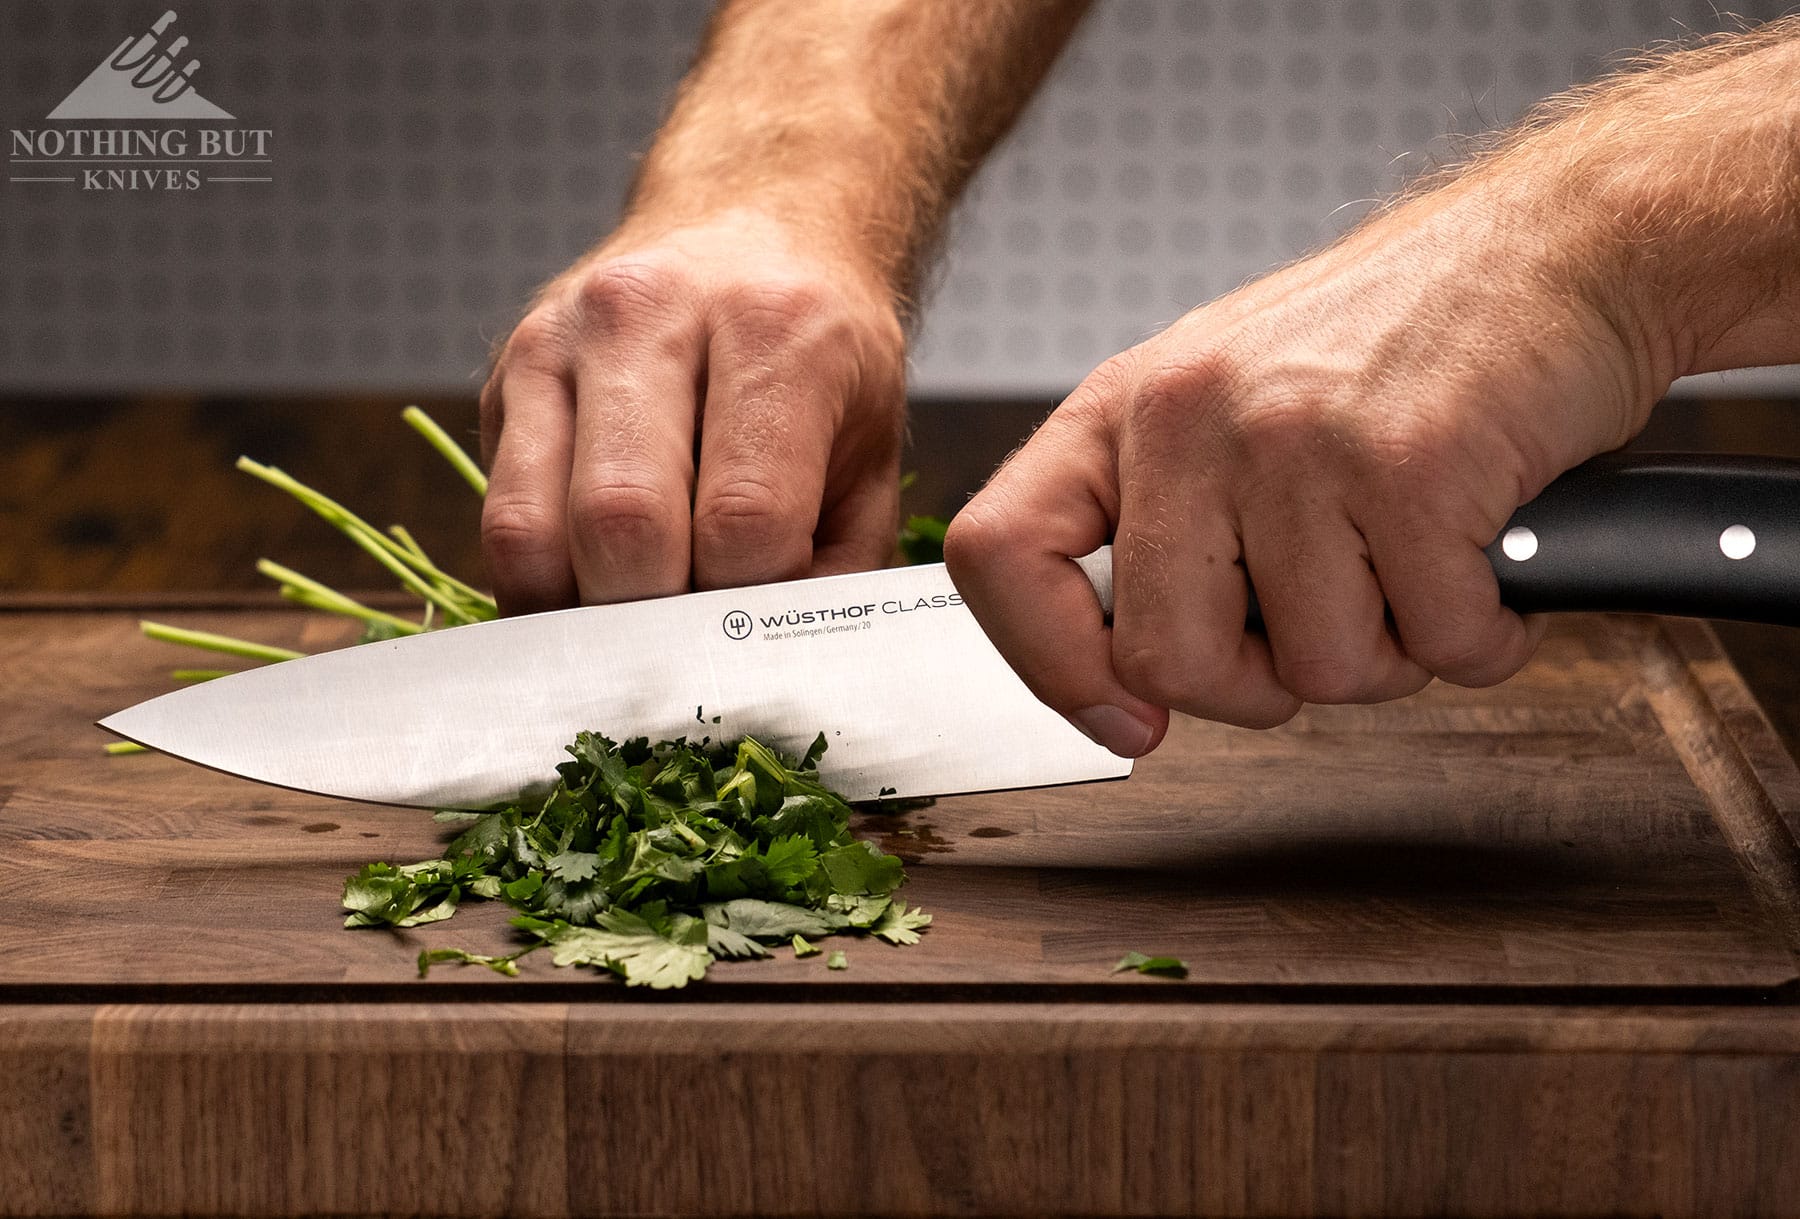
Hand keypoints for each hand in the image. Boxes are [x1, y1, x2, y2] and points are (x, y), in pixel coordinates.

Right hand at [479, 208, 906, 611]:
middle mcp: (650, 316)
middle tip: (695, 652)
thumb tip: (779, 672)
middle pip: (624, 525)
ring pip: (535, 530)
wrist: (756, 228)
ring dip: (585, 614)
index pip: (742, 523)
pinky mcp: (506, 374)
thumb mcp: (873, 449)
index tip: (760, 636)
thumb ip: (841, 565)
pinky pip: (500, 518)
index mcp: (773, 330)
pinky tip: (594, 594)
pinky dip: (542, 583)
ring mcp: (559, 339)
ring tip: (639, 633)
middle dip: (657, 623)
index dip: (749, 611)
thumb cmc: (822, 358)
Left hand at [944, 178, 1658, 754]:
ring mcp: (1297, 442)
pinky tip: (1483, 555)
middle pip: (1166, 660)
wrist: (1555, 251)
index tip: (1123, 716)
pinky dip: (1480, 635)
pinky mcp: (1413, 468)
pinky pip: (1439, 646)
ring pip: (1318, 672)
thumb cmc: (1395, 348)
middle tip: (1324, 623)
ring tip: (1416, 559)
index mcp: (1124, 408)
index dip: (1050, 664)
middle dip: (1260, 687)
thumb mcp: (1227, 409)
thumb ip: (1162, 528)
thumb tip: (1124, 685)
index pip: (999, 553)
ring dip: (1391, 653)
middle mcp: (1190, 418)